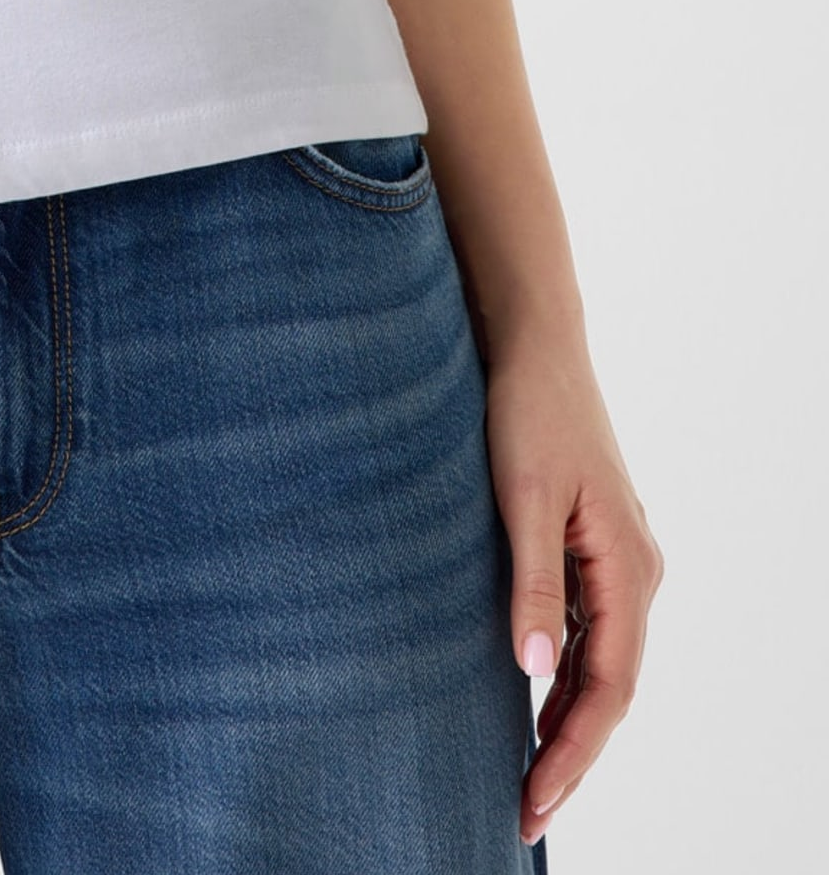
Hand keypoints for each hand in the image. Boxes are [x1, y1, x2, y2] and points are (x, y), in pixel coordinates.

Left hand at [483, 330, 664, 843]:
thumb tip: (533, 670)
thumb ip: (532, 581)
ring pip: (598, 664)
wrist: (536, 344)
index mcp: (628, 568)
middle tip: (522, 812)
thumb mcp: (521, 493)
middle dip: (569, 755)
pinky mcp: (592, 547)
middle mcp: (635, 573)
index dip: (573, 754)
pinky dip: (561, 676)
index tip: (532, 802)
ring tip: (523, 776)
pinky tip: (529, 701)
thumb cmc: (527, 410)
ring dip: (564, 721)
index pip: (607, 690)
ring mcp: (617, 561)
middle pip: (609, 689)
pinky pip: (586, 632)